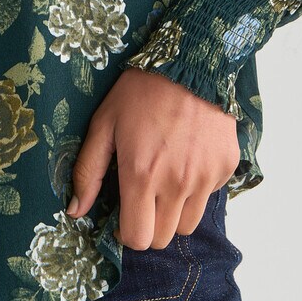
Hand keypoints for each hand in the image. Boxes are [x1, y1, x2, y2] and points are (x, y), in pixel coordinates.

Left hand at [67, 67, 240, 248]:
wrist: (191, 61)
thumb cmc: (141, 91)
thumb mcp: (104, 124)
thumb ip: (88, 171)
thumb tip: (75, 210)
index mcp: (141, 175)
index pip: (138, 238)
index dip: (127, 232)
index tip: (125, 213)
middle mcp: (177, 183)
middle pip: (164, 238)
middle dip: (150, 224)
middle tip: (144, 196)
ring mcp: (206, 177)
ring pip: (189, 224)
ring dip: (175, 212)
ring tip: (166, 179)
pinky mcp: (226, 167)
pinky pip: (210, 195)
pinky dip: (198, 188)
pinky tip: (187, 158)